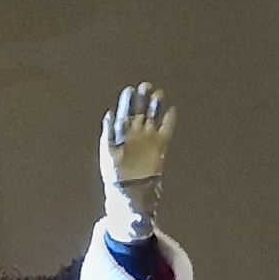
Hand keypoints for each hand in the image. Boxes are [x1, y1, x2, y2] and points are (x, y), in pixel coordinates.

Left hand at [98, 81, 174, 239]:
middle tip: (145, 86)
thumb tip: (108, 114)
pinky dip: (169, 121)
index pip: (124, 113)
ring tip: (158, 93)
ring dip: (155, 106)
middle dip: (142, 99)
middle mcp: (134, 134)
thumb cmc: (115, 175)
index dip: (127, 102)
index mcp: (120, 135)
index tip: (129, 90)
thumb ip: (108, 132)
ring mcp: (147, 140)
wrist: (130, 193)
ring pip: (153, 118)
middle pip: (139, 112)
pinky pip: (166, 130)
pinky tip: (171, 110)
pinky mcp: (160, 147)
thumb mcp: (107, 153)